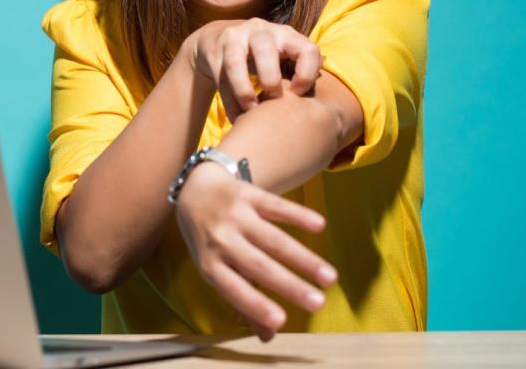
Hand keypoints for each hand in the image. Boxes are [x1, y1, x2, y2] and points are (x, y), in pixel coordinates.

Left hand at [175, 162, 337, 341]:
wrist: (195, 189)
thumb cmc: (210, 239)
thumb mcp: (216, 269)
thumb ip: (242, 300)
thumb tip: (268, 336)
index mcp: (209, 264)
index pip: (233, 288)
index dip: (255, 305)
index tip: (280, 321)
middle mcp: (220, 239)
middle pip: (259, 265)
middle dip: (289, 286)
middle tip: (318, 304)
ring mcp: (234, 215)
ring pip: (273, 239)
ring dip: (303, 258)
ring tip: (330, 278)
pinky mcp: (248, 194)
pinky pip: (275, 206)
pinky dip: (297, 215)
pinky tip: (319, 226)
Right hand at [186, 18, 321, 121]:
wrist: (218, 40)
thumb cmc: (262, 57)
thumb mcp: (282, 57)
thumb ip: (296, 73)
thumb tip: (312, 110)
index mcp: (287, 34)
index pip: (307, 49)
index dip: (306, 75)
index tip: (298, 94)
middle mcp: (261, 31)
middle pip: (266, 51)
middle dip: (270, 80)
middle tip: (272, 100)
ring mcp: (235, 39)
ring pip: (236, 62)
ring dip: (243, 90)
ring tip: (250, 110)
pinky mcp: (216, 51)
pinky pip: (221, 78)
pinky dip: (230, 101)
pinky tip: (236, 117)